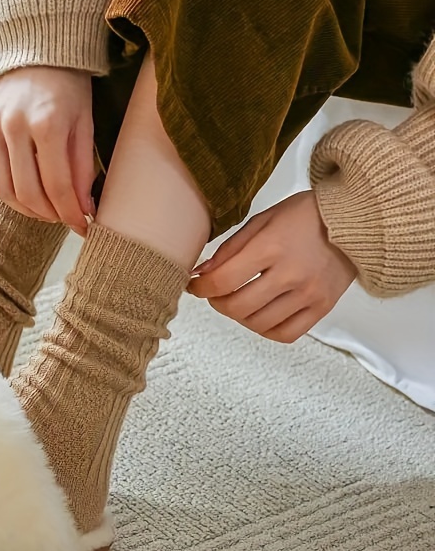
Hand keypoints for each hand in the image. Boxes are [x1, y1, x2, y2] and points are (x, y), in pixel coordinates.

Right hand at [0, 66, 95, 233]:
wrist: (36, 52)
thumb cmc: (67, 87)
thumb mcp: (85, 123)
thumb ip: (83, 167)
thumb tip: (84, 208)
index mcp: (47, 124)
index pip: (57, 185)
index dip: (71, 213)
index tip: (82, 226)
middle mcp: (14, 127)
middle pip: (28, 193)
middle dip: (50, 215)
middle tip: (64, 218)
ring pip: (3, 189)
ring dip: (26, 209)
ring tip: (45, 210)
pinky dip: (1, 193)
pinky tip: (20, 194)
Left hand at [187, 190, 356, 342]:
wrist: (354, 221)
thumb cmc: (305, 216)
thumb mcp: (261, 221)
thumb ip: (230, 249)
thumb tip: (202, 272)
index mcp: (271, 247)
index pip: (223, 280)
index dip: (201, 287)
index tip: (195, 285)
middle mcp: (291, 274)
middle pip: (237, 306)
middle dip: (217, 302)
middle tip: (215, 293)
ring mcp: (309, 294)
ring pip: (258, 324)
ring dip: (239, 316)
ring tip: (238, 300)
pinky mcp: (322, 308)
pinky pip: (286, 334)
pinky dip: (265, 329)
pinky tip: (261, 314)